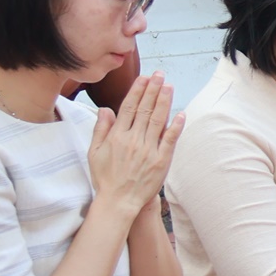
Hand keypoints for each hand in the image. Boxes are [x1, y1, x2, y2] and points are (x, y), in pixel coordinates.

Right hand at [88, 73, 183, 211]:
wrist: (118, 201)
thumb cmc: (105, 177)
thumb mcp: (94, 152)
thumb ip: (101, 129)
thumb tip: (105, 109)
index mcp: (117, 136)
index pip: (129, 107)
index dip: (138, 91)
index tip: (144, 77)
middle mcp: (133, 140)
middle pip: (145, 109)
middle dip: (153, 90)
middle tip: (160, 74)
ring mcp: (148, 150)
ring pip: (158, 120)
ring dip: (164, 101)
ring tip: (169, 86)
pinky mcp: (161, 160)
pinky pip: (169, 140)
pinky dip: (175, 126)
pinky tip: (180, 113)